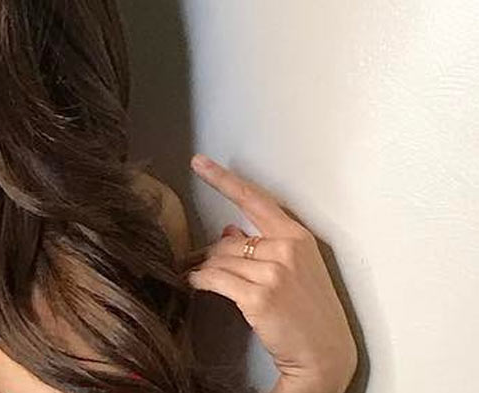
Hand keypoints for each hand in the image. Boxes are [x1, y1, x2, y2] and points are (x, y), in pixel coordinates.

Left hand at [183, 154, 357, 392]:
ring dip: (206, 271)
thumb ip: (264, 246)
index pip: (254, 200)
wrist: (324, 356)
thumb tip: (228, 231)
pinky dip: (199, 281)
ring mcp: (274, 272)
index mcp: (298, 237)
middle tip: (211, 270)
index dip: (223, 179)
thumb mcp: (294, 270)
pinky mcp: (259, 296)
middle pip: (228, 241)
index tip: (200, 163)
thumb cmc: (309, 313)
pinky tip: (195, 284)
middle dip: (214, 256)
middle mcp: (287, 249)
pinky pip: (213, 279)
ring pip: (218, 260)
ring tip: (207, 282)